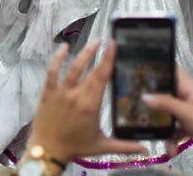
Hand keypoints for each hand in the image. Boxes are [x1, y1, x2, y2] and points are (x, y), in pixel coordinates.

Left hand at [27, 41, 148, 163]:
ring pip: (73, 67)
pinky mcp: (48, 92)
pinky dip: (57, 58)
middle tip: (108, 42)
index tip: (114, 46)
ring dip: (84, 53)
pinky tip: (63, 48)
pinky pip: (52, 72)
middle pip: (91, 71)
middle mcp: (76, 96)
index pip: (102, 77)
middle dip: (100, 54)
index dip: (108, 60)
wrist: (47, 151)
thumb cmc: (74, 147)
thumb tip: (145, 149)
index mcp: (90, 106)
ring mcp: (61, 92)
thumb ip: (125, 146)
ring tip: (93, 42)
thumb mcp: (102, 146)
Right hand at [142, 67, 192, 158]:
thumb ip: (166, 103)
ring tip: (148, 130)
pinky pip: (175, 129)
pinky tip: (170, 149)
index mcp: (189, 88)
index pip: (173, 72)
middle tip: (134, 102)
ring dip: (161, 124)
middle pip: (166, 94)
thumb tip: (144, 96)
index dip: (158, 68)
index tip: (139, 70)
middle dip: (153, 99)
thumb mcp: (187, 112)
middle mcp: (187, 98)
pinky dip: (171, 138)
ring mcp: (188, 112)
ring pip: (168, 113)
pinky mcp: (189, 126)